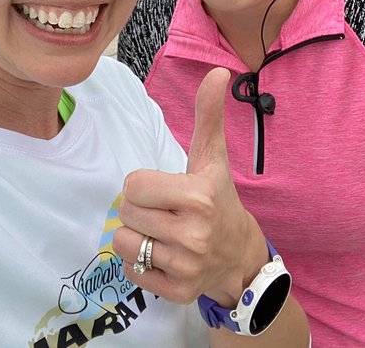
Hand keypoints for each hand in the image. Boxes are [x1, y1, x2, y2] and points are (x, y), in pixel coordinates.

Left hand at [113, 68, 269, 306]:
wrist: (240, 256)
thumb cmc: (218, 199)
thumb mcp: (212, 158)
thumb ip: (208, 115)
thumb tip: (219, 71)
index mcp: (198, 196)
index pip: (132, 186)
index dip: (143, 185)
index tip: (165, 190)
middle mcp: (193, 233)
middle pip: (126, 213)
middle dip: (140, 210)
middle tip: (165, 212)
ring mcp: (185, 266)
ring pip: (124, 243)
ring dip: (137, 236)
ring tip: (162, 233)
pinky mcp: (177, 292)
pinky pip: (131, 271)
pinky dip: (141, 263)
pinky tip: (164, 255)